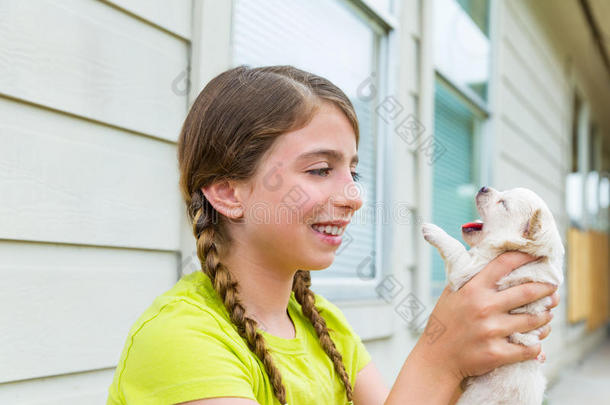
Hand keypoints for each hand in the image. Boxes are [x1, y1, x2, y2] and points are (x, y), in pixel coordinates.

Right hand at [414, 251, 558, 381]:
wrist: (437, 358)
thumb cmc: (445, 322)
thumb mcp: (452, 293)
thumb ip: (470, 277)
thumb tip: (488, 256)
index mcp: (473, 289)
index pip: (504, 264)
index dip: (525, 257)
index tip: (537, 256)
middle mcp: (484, 307)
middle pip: (528, 291)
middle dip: (547, 288)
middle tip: (553, 287)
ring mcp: (491, 331)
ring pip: (533, 320)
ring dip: (545, 316)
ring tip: (547, 314)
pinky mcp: (497, 353)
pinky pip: (530, 348)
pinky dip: (537, 345)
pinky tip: (537, 341)